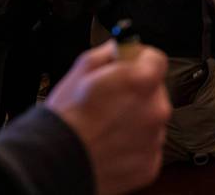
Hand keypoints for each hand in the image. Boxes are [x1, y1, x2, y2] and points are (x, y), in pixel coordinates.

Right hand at [45, 41, 170, 194]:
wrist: (57, 162)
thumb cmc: (66, 118)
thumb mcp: (81, 69)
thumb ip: (108, 53)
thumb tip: (118, 49)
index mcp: (141, 81)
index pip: (156, 60)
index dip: (140, 60)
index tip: (129, 66)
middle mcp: (155, 110)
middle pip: (154, 93)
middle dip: (136, 94)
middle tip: (110, 102)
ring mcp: (154, 139)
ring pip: (150, 122)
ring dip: (135, 121)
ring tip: (106, 128)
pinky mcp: (149, 164)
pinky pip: (147, 148)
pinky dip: (133, 147)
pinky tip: (110, 146)